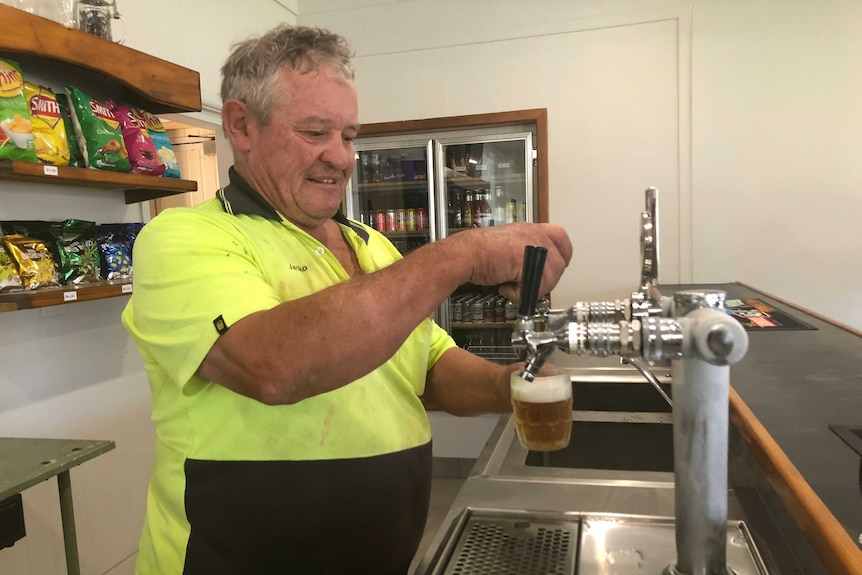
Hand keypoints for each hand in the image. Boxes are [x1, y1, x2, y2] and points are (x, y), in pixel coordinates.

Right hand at [447, 223, 571, 301]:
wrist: (464, 254)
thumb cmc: (479, 252)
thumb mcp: (509, 245)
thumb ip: (527, 253)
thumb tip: (538, 270)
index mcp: (531, 229)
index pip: (561, 237)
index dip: (562, 256)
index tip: (553, 269)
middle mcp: (535, 234)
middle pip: (559, 264)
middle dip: (545, 281)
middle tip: (527, 284)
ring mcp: (533, 245)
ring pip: (550, 278)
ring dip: (532, 288)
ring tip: (513, 286)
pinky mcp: (526, 260)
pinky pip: (536, 286)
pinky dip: (520, 293)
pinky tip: (507, 287)